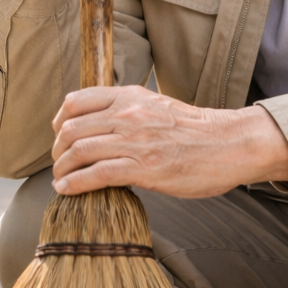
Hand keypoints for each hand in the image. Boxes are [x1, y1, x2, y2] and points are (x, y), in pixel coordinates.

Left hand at [49, 85, 287, 197]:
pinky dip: (75, 184)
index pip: (77, 100)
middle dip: (57, 149)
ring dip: (62, 168)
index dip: (60, 120)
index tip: (59, 135)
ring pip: (79, 151)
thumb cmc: (196, 130)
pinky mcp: (143, 168)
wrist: (229, 144)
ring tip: (60, 179)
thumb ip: (128, 110)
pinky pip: (96, 175)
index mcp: (130, 96)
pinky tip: (67, 190)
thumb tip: (102, 125)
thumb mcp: (157, 106)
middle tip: (58, 162)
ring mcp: (135, 141)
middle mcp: (128, 114)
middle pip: (72, 129)